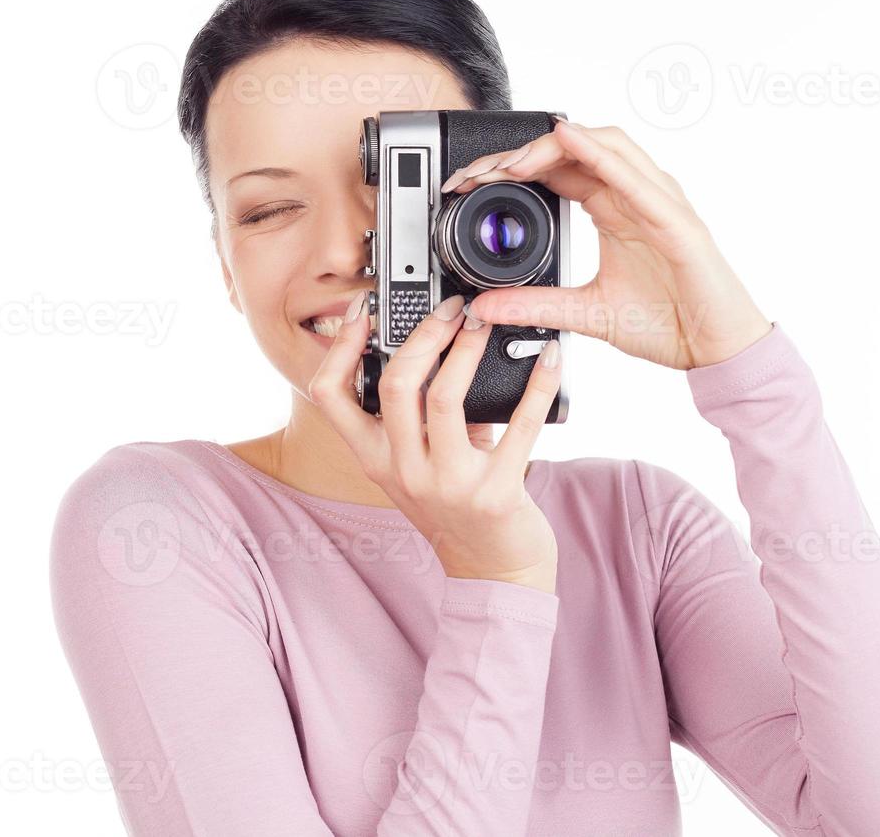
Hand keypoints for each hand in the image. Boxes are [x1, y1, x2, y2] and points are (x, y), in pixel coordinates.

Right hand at [308, 292, 561, 593]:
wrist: (493, 569)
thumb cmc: (455, 505)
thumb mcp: (416, 462)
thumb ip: (414, 415)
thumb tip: (435, 342)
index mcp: (375, 459)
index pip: (330, 396)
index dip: (340, 347)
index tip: (363, 310)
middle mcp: (403, 472)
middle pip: (395, 386)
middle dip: (423, 335)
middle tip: (450, 310)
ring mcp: (447, 486)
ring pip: (445, 400)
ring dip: (467, 350)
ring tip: (484, 323)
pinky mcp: (496, 494)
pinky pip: (518, 427)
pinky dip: (536, 385)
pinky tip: (549, 357)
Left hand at [444, 120, 772, 369]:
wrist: (716, 351)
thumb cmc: (669, 323)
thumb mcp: (585, 315)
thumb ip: (534, 305)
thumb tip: (484, 305)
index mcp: (614, 210)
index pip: (558, 169)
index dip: (513, 166)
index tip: (470, 180)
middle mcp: (635, 197)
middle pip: (576, 148)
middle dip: (523, 151)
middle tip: (479, 169)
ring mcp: (659, 204)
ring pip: (606, 148)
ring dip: (554, 147)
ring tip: (511, 158)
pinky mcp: (678, 223)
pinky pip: (638, 180)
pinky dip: (602, 156)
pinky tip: (572, 142)